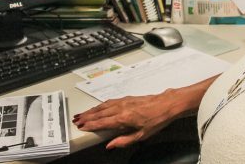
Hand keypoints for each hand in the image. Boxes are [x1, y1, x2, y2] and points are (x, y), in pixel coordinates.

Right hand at [73, 76, 217, 148]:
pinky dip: (101, 105)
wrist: (167, 104)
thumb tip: (110, 145)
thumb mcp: (142, 135)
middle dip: (86, 116)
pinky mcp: (127, 98)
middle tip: (76, 120)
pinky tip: (98, 107)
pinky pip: (110, 101)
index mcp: (123, 118)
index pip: (102, 122)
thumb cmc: (157, 119)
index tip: (81, 127)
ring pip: (103, 105)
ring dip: (92, 110)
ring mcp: (124, 101)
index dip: (90, 125)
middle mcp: (121, 108)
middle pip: (99, 112)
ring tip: (83, 114)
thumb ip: (124, 140)